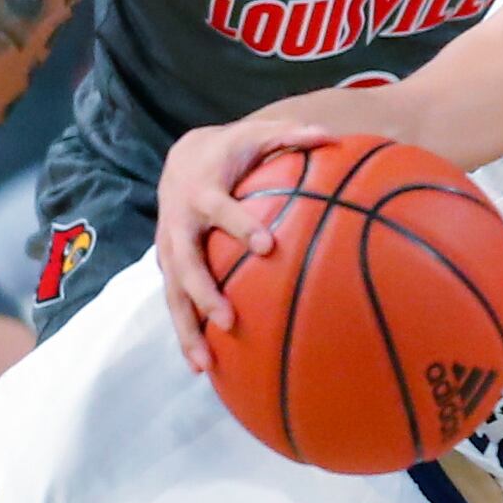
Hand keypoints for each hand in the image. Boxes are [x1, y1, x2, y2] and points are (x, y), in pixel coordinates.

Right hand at [153, 119, 332, 371]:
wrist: (181, 157)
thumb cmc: (230, 149)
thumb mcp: (256, 135)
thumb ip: (292, 136)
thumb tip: (333, 137)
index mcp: (202, 191)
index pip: (220, 210)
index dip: (240, 226)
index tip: (268, 246)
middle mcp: (179, 224)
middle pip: (185, 263)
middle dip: (204, 293)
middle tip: (228, 320)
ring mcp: (169, 249)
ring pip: (173, 293)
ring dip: (187, 329)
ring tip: (205, 365)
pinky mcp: (169, 267)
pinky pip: (175, 304)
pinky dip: (185, 334)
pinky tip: (203, 367)